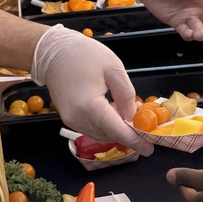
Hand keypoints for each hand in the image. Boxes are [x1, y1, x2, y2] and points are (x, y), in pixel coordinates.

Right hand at [30, 24, 151, 153]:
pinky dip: (105, 126)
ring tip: (131, 119)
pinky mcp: (68, 118)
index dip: (135, 141)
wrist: (53, 52)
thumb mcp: (113, 68)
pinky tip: (113, 114)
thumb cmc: (83, 55)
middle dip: (128, 135)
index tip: (149, 149)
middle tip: (144, 129)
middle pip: (109, 135)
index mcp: (90, 106)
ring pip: (100, 134)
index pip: (116, 130)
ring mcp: (71, 120)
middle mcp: (78, 118)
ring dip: (116, 131)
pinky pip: (91, 128)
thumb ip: (125, 94)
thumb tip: (132, 117)